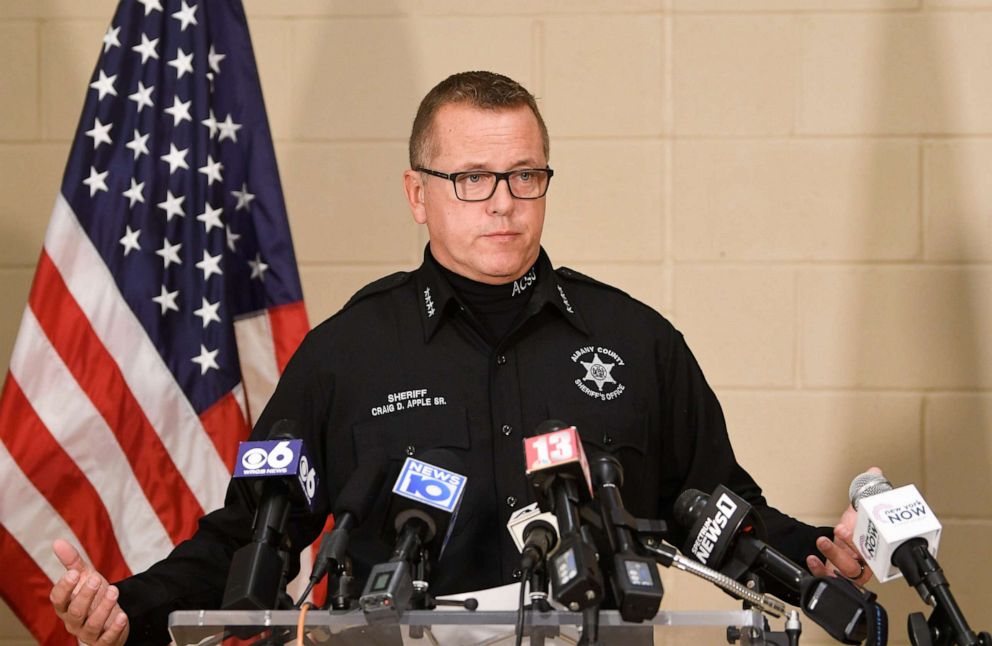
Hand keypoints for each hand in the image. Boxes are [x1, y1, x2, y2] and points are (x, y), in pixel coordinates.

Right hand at [49, 539, 128, 644]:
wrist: (111, 616)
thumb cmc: (94, 596)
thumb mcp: (86, 577)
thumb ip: (73, 562)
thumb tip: (58, 541)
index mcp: (65, 606)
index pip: (57, 599)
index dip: (64, 587)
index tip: (74, 574)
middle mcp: (73, 621)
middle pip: (75, 611)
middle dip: (86, 595)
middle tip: (97, 578)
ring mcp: (88, 633)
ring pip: (91, 625)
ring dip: (103, 608)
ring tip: (114, 591)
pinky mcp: (103, 642)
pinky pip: (107, 639)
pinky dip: (115, 628)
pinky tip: (122, 616)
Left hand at [806, 467, 881, 585]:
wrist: (838, 551)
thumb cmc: (853, 536)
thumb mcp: (857, 512)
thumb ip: (864, 493)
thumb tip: (874, 471)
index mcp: (875, 547)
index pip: (877, 544)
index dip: (869, 536)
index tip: (856, 523)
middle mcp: (864, 561)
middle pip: (865, 558)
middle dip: (853, 545)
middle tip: (841, 530)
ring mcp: (849, 571)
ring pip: (848, 570)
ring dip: (835, 555)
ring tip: (823, 541)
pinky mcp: (834, 577)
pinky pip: (828, 579)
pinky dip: (819, 569)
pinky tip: (812, 558)